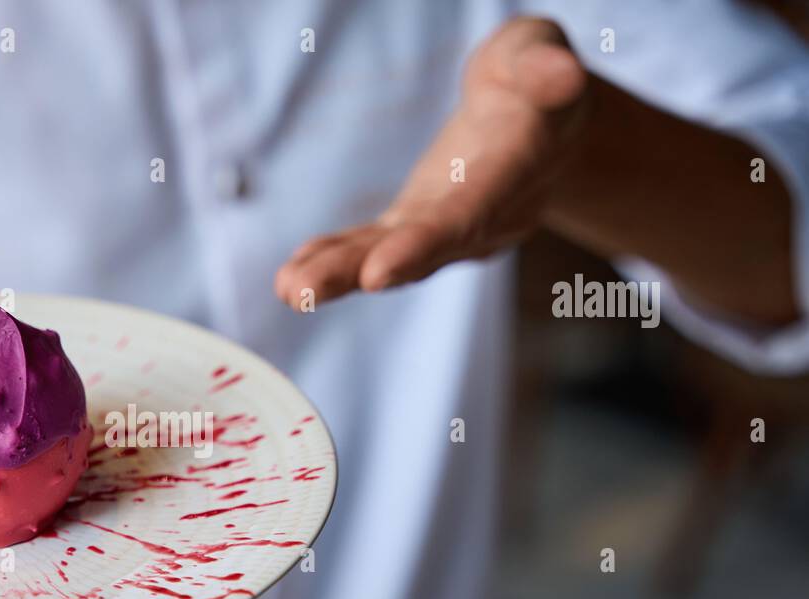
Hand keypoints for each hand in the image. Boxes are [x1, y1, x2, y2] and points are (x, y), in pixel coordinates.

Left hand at [275, 17, 591, 309]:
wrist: (539, 117)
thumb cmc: (534, 73)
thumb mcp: (540, 53)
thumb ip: (543, 64)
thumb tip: (560, 75)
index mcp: (516, 170)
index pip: (471, 211)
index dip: (427, 242)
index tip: (379, 272)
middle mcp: (483, 214)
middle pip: (424, 248)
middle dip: (365, 269)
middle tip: (307, 294)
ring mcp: (446, 225)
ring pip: (390, 254)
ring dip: (338, 274)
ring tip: (289, 291)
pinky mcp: (416, 222)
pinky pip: (373, 245)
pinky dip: (334, 258)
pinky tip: (291, 279)